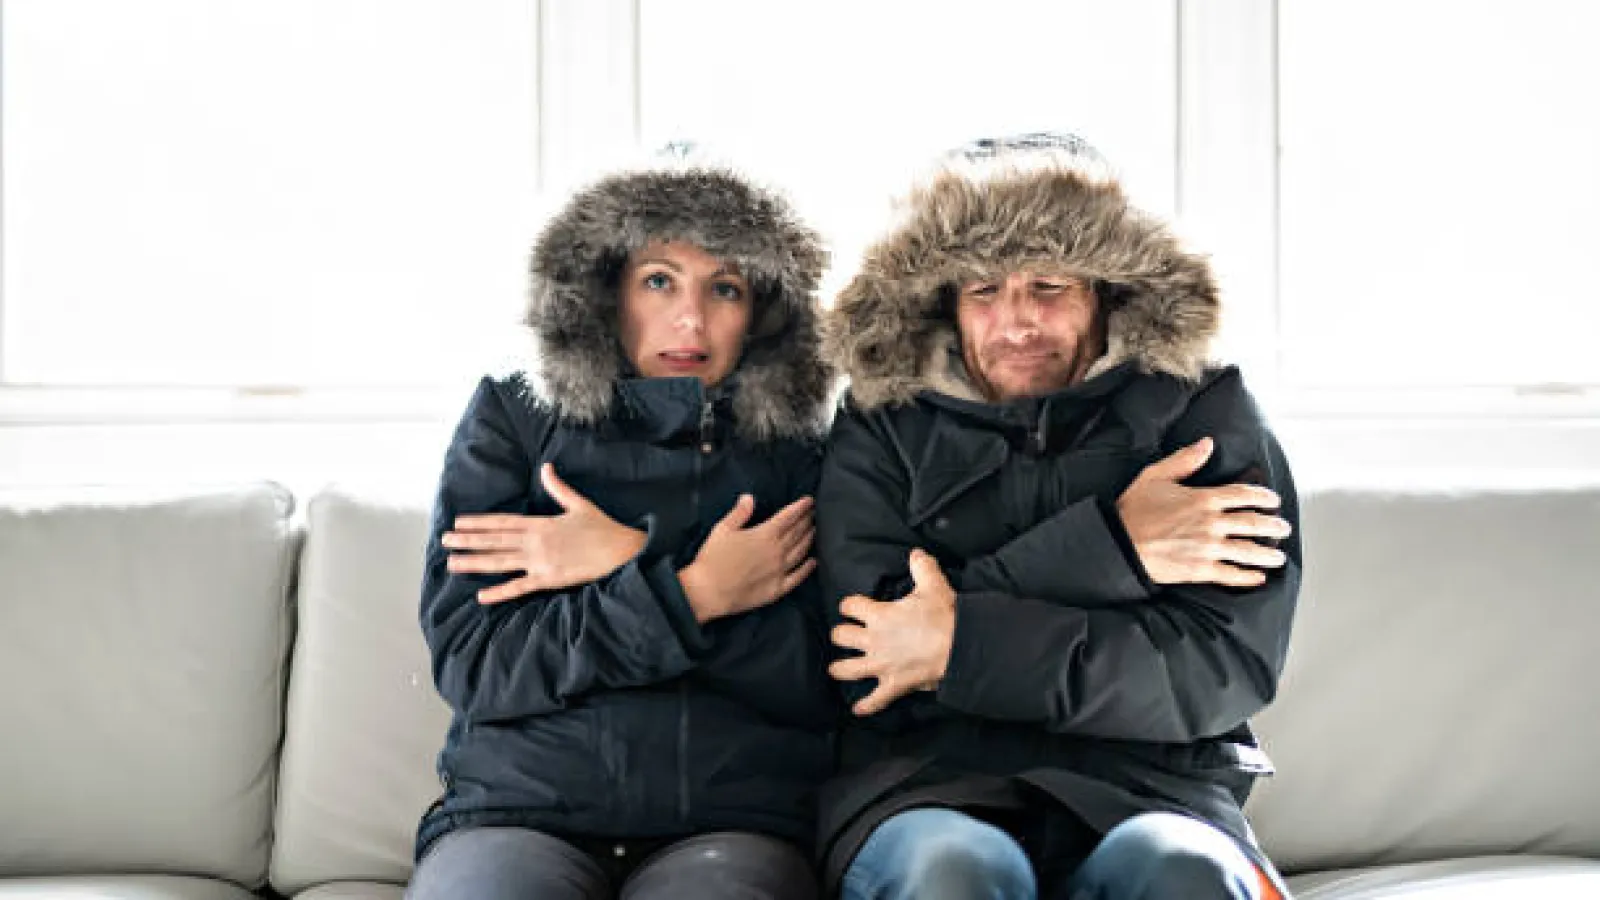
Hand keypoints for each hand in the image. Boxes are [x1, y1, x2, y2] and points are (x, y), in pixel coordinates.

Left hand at [445, 463, 646, 603]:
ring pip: (501, 562)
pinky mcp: (549, 580)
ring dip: (475, 563)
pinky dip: (500, 592)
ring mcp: (540, 562)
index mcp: (541, 523)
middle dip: (468, 541)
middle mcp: (536, 542)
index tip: (459, 522)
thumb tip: (546, 467)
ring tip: (452, 564)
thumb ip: (558, 487)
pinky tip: (482, 596)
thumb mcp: (579, 503)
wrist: (621, 551)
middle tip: (444, 542)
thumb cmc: (602, 527)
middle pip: (495, 541)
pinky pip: (520, 587)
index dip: (479, 522)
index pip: (503, 522)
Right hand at [677, 494, 815, 623]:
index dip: (800, 507)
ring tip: (814, 530)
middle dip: (807, 520)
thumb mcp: (722, 529)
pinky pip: (798, 577)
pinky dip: (807, 568)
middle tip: (814, 513)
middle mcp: (777, 552)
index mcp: (765, 535)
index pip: (788, 516)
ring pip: (801, 552)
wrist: (708, 592)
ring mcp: (779, 571)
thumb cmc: (712, 559)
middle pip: (798, 532)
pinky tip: (813, 562)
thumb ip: (739, 513)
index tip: (809, 501)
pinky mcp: (777, 589)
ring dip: (809, 539)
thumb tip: (749, 497)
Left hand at [829, 549, 956, 716]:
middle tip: (844, 636)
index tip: (852, 607)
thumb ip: (921, 567)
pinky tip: (857, 710)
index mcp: (879, 615)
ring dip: (840, 669)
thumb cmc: (944, 616)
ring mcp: (881, 665)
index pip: (849, 607)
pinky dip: (866, 706)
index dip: (848, 606)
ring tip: (836, 669)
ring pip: (847, 670)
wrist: (960, 647)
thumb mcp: (933, 585)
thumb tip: (916, 553)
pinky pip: (875, 700)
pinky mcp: (893, 685)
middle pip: (840, 637)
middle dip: (840, 636)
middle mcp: (873, 641)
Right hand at [1115, 437, 1292, 587]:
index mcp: (1203, 499)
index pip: (1243, 494)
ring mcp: (1207, 548)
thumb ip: (1184, 459)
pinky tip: (1258, 578)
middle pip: (1253, 523)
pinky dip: (1247, 577)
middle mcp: (1211, 523)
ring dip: (1267, 554)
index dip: (1262, 496)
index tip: (1273, 500)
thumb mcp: (1155, 475)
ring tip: (1278, 557)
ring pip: (1248, 550)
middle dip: (1273, 526)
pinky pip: (1230, 574)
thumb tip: (1207, 443)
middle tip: (1284, 528)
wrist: (1118, 542)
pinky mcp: (1199, 570)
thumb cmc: (1133, 510)